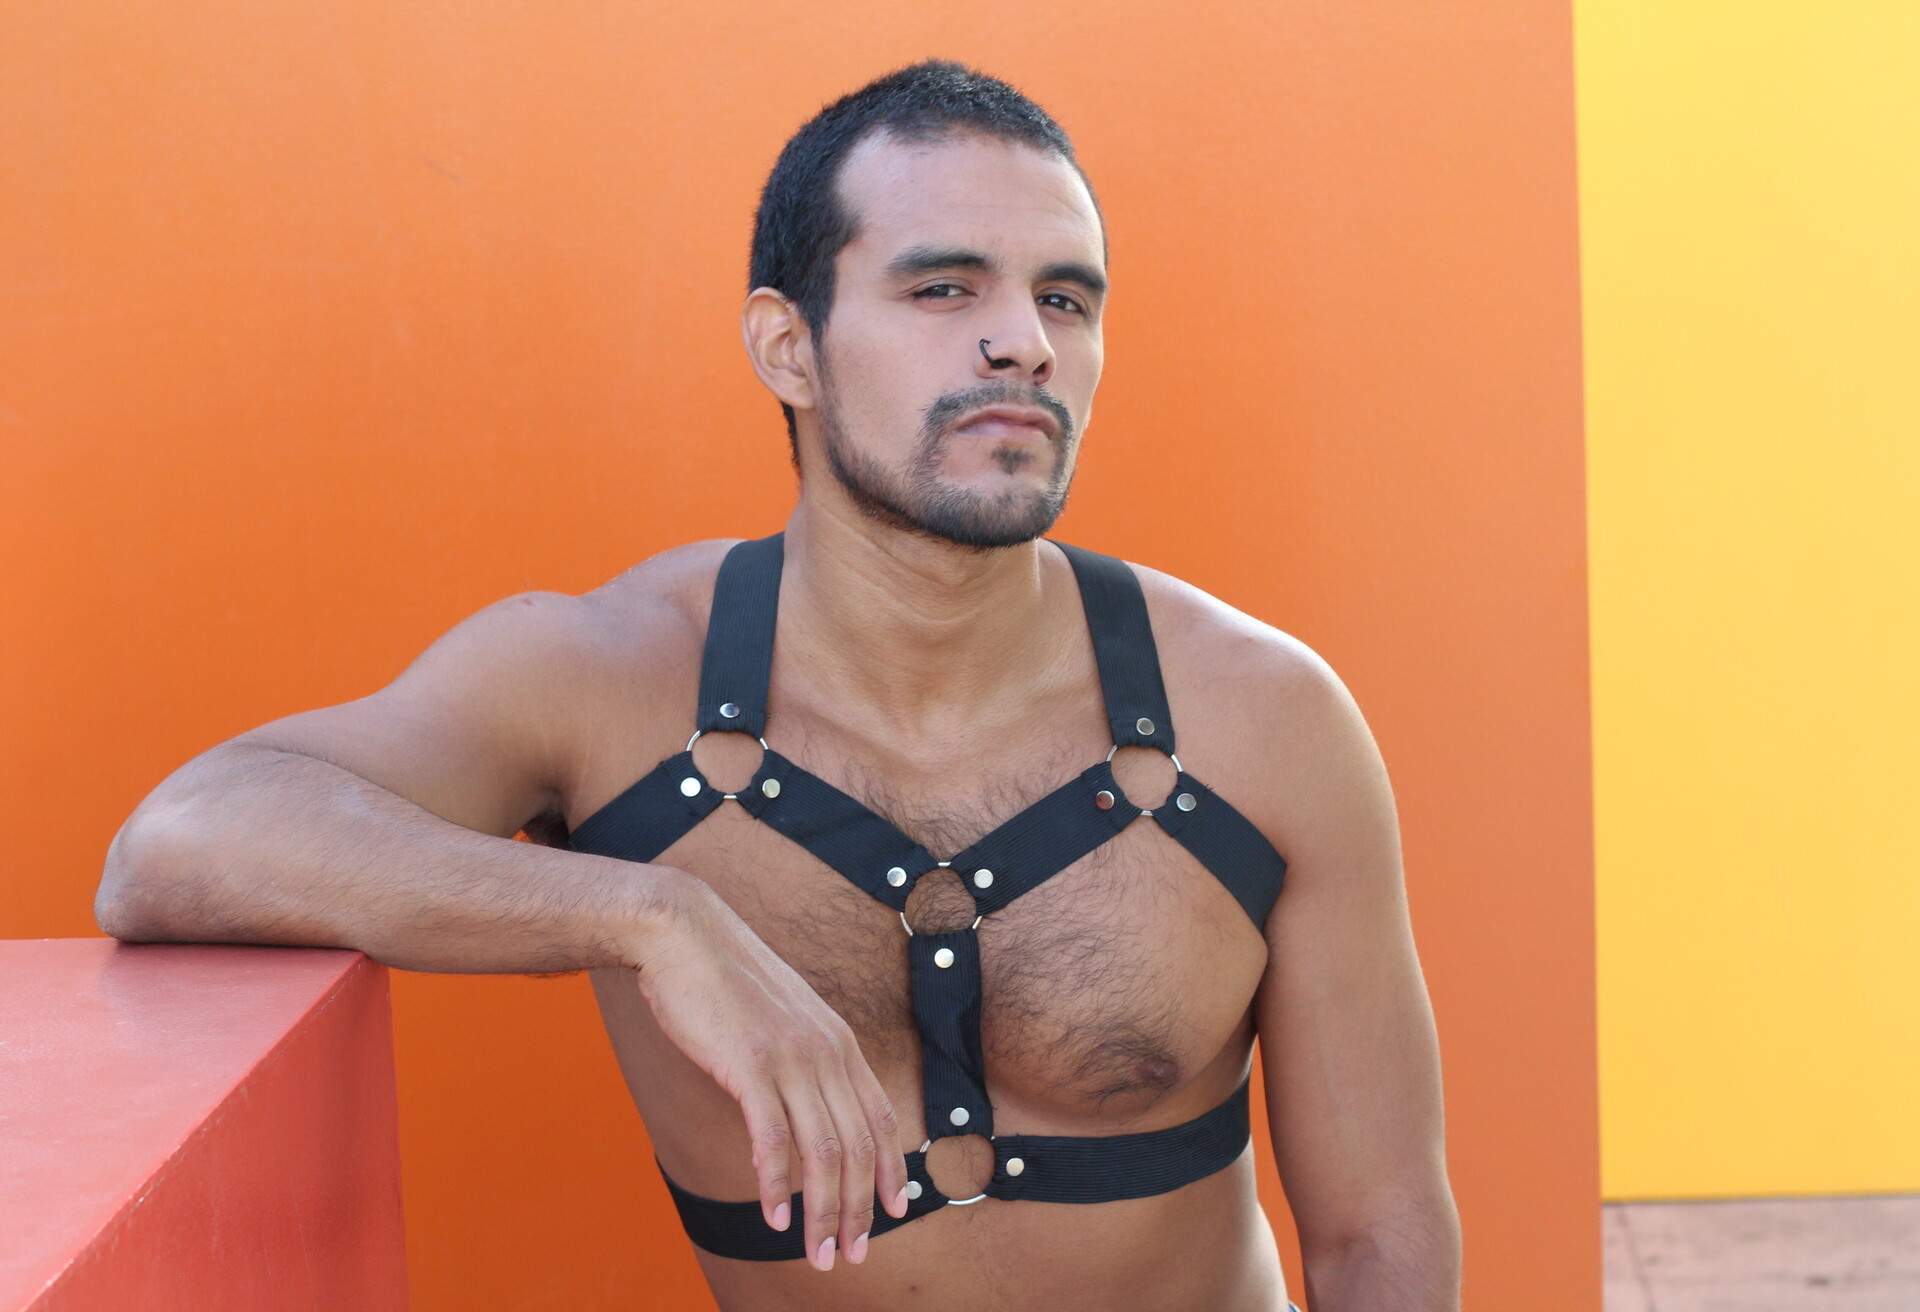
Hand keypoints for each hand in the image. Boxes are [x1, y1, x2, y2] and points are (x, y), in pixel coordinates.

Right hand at [635, 874, 909, 1270]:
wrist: (682, 931)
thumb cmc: (723, 979)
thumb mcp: (780, 1018)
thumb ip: (800, 1059)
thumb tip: (800, 1107)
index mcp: (838, 1041)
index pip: (880, 1117)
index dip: (892, 1168)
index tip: (895, 1210)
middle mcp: (827, 1051)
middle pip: (858, 1145)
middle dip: (860, 1208)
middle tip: (850, 1254)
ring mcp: (792, 1057)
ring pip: (823, 1151)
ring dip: (823, 1212)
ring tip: (818, 1252)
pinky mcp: (751, 1064)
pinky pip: (773, 1140)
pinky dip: (778, 1185)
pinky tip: (773, 1217)